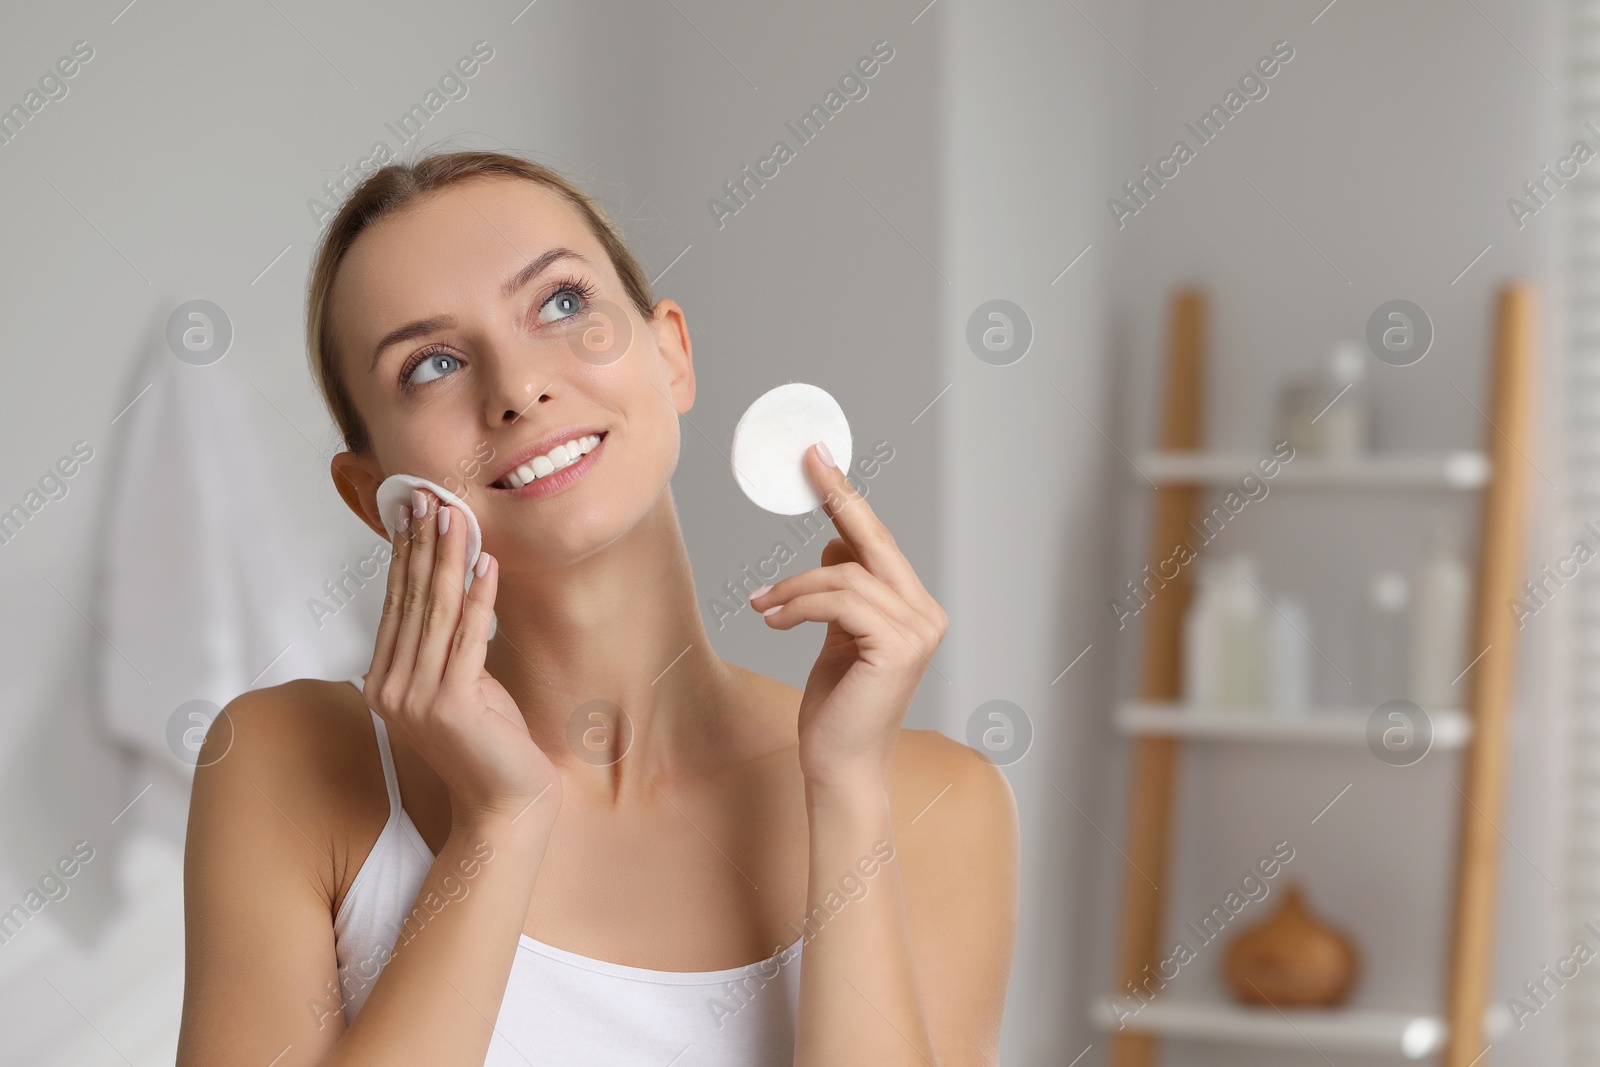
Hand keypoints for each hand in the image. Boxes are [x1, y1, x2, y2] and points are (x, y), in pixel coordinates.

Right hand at [365, 488, 561, 826]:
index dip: (404, 556)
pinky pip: (468, 639)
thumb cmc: (489, 743)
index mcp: (384, 683)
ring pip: (436, 613)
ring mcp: (417, 699)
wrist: (505, 803)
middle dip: (422, 545)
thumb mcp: (460, 684)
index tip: (411, 512)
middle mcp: (390, 689)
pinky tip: (488, 565)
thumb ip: (445, 646)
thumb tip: (450, 588)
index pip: (395, 605)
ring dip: (449, 559)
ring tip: (458, 518)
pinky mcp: (451, 705)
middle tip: (429, 498)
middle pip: (410, 601)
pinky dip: (480, 598)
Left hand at [750, 444, 947, 789]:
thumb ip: (842, 592)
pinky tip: (773, 619)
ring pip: (846, 575)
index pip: (879, 543)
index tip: (821, 461)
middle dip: (840, 498)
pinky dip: (799, 604)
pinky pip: (839, 601)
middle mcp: (925, 615)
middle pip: (875, 542)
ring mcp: (918, 631)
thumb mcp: (837, 637)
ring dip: (794, 586)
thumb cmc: (838, 710)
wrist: (840, 766)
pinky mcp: (898, 647)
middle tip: (809, 462)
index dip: (850, 499)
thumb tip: (835, 543)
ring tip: (762, 606)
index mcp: (913, 609)